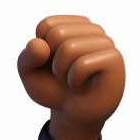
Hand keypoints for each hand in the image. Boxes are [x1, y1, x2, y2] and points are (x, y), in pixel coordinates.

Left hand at [17, 14, 125, 139]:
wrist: (73, 114)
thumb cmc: (54, 88)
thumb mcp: (29, 73)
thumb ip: (26, 57)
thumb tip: (39, 45)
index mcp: (72, 25)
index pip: (46, 24)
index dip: (40, 50)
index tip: (50, 62)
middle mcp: (92, 29)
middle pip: (57, 33)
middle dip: (52, 61)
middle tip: (62, 74)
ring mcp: (105, 42)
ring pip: (69, 48)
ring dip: (62, 72)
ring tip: (72, 79)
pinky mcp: (114, 58)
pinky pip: (81, 65)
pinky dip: (73, 80)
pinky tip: (80, 84)